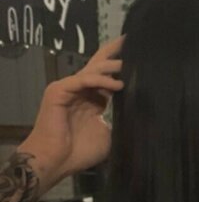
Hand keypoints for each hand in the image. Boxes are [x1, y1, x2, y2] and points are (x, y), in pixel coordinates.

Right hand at [19, 35, 124, 180]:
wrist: (56, 161)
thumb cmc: (79, 152)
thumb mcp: (106, 133)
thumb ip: (116, 118)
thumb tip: (134, 109)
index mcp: (91, 99)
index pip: (108, 77)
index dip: (120, 67)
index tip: (139, 57)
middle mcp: (80, 90)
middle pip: (98, 65)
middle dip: (114, 52)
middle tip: (132, 40)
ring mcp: (69, 88)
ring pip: (93, 70)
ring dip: (112, 66)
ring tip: (130, 63)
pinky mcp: (59, 90)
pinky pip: (83, 80)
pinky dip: (100, 80)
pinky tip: (117, 84)